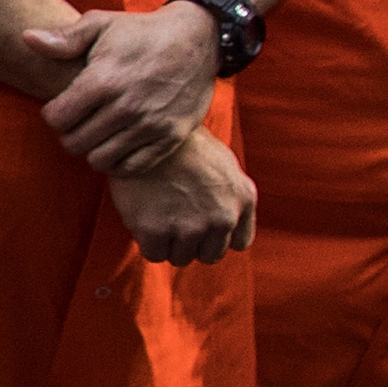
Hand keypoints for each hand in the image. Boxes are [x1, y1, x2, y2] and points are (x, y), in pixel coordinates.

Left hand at [24, 2, 226, 171]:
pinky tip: (117, 144)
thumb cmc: (141, 31)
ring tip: (96, 133)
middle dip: (70, 134)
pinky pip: (132, 168)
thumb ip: (64, 37)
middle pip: (75, 143)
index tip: (61, 107)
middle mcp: (126, 107)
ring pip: (100, 160)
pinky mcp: (170, 138)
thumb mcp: (101, 24)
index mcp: (104, 80)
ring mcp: (150, 125)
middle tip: (78, 122)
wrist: (198, 39)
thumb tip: (26, 39)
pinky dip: (119, 161)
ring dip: (93, 149)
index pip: (56, 119)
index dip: (53, 114)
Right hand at [108, 137, 259, 267]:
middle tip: (176, 219)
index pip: (240, 243)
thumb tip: (230, 221)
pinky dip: (148, 242)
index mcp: (243, 199)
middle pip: (210, 254)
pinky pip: (155, 254)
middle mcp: (222, 218)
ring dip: (170, 242)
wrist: (147, 129)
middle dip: (194, 242)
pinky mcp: (156, 232)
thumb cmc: (185, 144)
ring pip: (181, 257)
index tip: (205, 226)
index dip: (220, 236)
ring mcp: (189, 227)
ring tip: (159, 214)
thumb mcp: (226, 164)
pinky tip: (145, 219)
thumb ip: (234, 195)